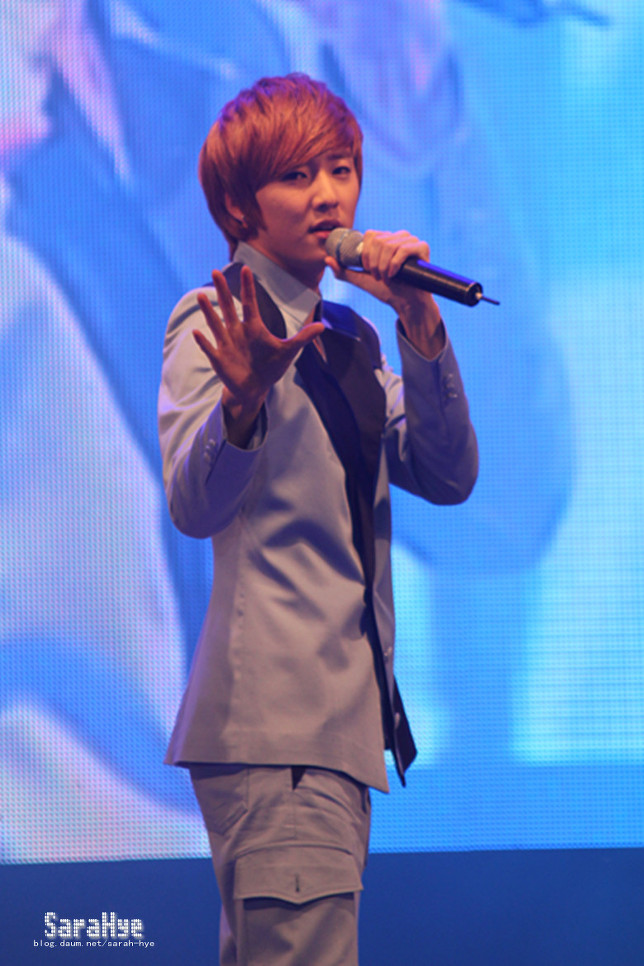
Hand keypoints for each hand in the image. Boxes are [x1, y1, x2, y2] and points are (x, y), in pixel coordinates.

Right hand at [194, 266, 323, 443]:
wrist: (255, 388)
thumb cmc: (270, 366)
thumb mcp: (288, 352)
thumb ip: (302, 338)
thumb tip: (322, 327)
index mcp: (253, 327)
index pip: (250, 303)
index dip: (248, 287)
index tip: (245, 269)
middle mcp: (237, 331)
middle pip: (228, 307)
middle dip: (222, 290)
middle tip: (215, 271)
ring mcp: (226, 344)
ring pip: (216, 324)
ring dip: (208, 311)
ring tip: (200, 296)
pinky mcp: (219, 359)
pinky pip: (209, 348)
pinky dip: (203, 342)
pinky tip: (196, 332)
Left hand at [326, 230, 444, 357]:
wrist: (405, 302)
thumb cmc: (386, 290)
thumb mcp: (362, 280)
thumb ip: (344, 271)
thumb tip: (327, 259)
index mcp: (385, 239)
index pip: (370, 235)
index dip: (366, 254)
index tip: (369, 270)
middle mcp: (399, 236)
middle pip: (378, 240)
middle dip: (374, 263)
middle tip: (379, 277)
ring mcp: (411, 240)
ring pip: (389, 245)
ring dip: (384, 266)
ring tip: (388, 278)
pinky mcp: (422, 247)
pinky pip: (403, 249)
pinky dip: (395, 265)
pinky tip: (395, 275)